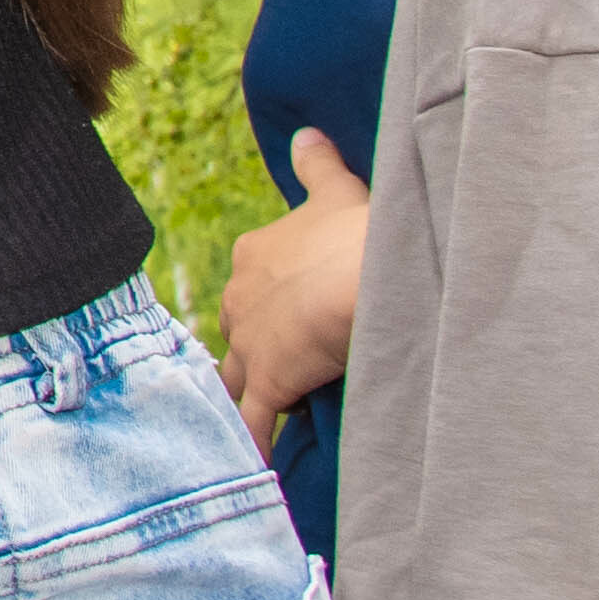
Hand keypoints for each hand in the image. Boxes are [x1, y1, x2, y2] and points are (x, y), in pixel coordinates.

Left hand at [220, 130, 372, 443]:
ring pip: (235, 377)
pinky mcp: (268, 381)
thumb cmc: (358, 230)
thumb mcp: (338, 190)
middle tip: (278, 369)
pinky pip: (251, 422)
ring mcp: (250, 343)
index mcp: (253, 255)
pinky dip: (251, 444)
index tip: (288, 317)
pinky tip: (252, 466)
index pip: (250, 286)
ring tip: (249, 422)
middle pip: (238, 332)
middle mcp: (238, 298)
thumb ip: (317, 164)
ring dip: (244, 396)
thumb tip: (304, 132)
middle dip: (253, 350)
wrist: (363, 273)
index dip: (270, 304)